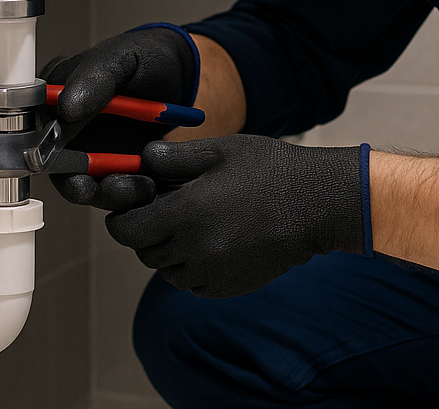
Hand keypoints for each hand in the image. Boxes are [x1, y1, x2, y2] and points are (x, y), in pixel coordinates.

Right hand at [44, 24, 199, 210]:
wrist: (183, 73)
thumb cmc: (145, 57)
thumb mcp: (120, 58)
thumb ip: (93, 78)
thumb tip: (65, 107)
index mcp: (57, 98)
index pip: (35, 128)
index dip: (40, 148)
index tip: (54, 157)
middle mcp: (68, 130)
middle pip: (56, 167)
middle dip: (73, 180)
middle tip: (88, 185)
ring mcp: (91, 152)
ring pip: (85, 184)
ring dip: (105, 191)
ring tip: (133, 185)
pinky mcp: (116, 169)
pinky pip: (115, 188)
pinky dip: (128, 192)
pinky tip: (147, 184)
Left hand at [105, 134, 366, 297]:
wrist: (315, 204)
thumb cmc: (269, 170)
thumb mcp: (220, 151)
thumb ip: (174, 157)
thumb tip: (141, 159)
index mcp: (186, 213)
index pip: (127, 230)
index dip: (122, 218)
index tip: (131, 207)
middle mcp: (194, 249)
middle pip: (144, 251)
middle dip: (146, 232)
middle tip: (164, 212)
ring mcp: (212, 273)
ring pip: (167, 271)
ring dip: (168, 252)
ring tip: (191, 226)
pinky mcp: (228, 287)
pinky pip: (192, 284)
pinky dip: (191, 268)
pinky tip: (212, 243)